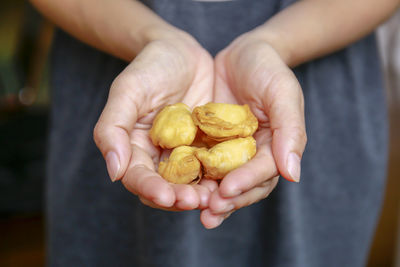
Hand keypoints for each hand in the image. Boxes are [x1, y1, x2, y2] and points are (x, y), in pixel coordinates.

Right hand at [94, 32, 217, 210]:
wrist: (181, 52)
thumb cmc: (150, 67)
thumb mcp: (127, 91)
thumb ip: (113, 128)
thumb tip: (114, 171)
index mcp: (135, 148)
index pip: (138, 177)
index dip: (150, 189)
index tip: (166, 196)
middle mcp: (160, 156)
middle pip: (166, 188)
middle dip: (180, 198)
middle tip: (197, 201)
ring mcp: (186, 153)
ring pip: (192, 183)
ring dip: (202, 193)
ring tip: (216, 197)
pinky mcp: (207, 147)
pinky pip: (214, 166)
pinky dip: (221, 176)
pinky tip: (233, 178)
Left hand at [200, 32, 306, 227]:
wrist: (242, 54)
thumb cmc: (268, 70)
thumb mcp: (283, 93)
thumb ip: (290, 130)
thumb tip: (293, 174)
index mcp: (274, 148)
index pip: (264, 172)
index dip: (247, 182)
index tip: (228, 189)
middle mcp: (252, 156)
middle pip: (243, 186)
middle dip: (227, 200)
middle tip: (208, 212)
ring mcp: (228, 153)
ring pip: (221, 182)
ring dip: (208, 198)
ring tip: (193, 208)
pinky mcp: (208, 146)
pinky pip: (200, 165)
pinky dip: (192, 178)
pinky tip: (177, 188)